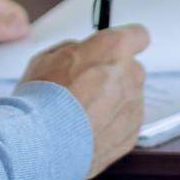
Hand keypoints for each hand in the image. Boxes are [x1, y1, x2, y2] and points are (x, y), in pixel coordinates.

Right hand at [18, 25, 148, 178]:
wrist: (41, 144)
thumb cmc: (41, 100)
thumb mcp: (46, 58)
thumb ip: (74, 50)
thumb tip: (80, 53)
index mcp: (112, 49)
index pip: (138, 35)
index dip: (125, 42)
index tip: (115, 49)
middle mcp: (130, 75)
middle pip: (131, 69)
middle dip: (112, 76)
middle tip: (85, 87)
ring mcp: (134, 106)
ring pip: (128, 98)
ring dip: (111, 103)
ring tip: (80, 114)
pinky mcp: (132, 133)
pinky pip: (125, 123)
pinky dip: (110, 126)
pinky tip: (85, 130)